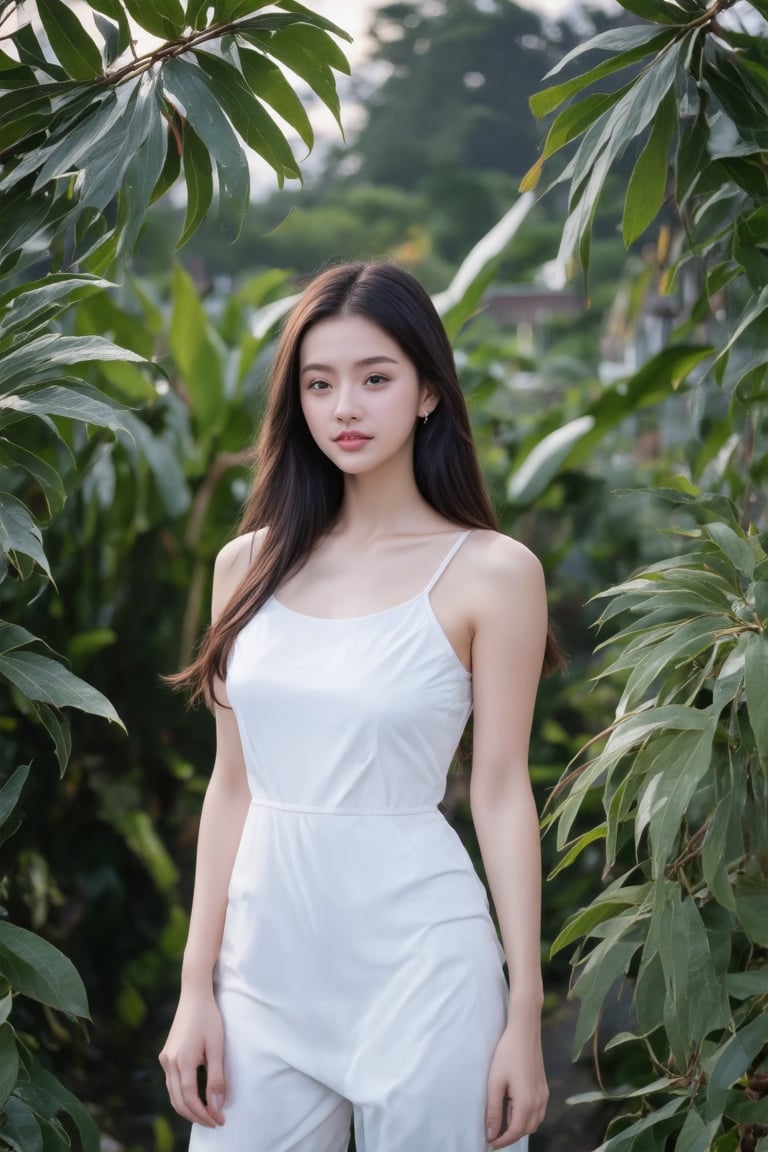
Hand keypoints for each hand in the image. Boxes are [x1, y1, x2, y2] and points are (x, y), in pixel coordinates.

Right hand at [159, 986, 226, 1128]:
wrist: (194, 995)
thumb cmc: (209, 1018)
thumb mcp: (216, 1047)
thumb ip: (216, 1078)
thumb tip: (217, 1106)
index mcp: (182, 1061)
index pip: (190, 1098)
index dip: (204, 1113)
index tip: (219, 1120)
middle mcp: (169, 1062)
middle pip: (179, 1101)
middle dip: (196, 1115)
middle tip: (214, 1122)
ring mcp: (165, 1058)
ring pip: (173, 1094)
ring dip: (188, 1108)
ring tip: (206, 1114)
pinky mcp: (166, 1055)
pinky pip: (172, 1083)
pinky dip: (182, 1096)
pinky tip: (195, 1097)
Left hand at [485, 1024, 547, 1147]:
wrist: (525, 1032)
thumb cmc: (507, 1054)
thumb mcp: (495, 1082)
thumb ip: (493, 1111)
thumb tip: (491, 1134)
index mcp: (527, 1103)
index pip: (516, 1132)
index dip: (502, 1140)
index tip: (490, 1143)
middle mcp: (539, 1102)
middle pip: (527, 1129)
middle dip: (512, 1135)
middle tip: (495, 1134)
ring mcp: (544, 1095)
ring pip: (535, 1122)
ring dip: (521, 1127)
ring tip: (503, 1123)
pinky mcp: (544, 1087)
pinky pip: (539, 1111)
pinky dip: (528, 1118)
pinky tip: (515, 1110)